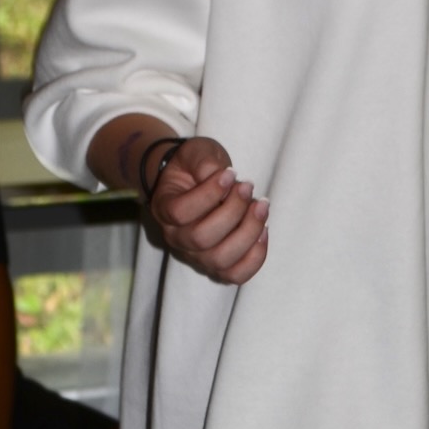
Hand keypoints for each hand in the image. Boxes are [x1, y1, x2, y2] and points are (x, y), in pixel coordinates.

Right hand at [148, 135, 268, 284]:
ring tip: (261, 206)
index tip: (231, 173)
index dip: (209, 194)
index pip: (180, 212)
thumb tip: (218, 174)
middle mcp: (176, 238)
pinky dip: (255, 256)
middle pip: (202, 238)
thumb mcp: (196, 153)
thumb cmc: (196, 168)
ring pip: (220, 259)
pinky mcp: (218, 266)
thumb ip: (203, 160)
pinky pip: (236, 275)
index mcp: (164, 209)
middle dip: (233, 211)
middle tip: (248, 187)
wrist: (197, 183)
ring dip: (248, 232)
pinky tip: (264, 230)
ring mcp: (196, 256)